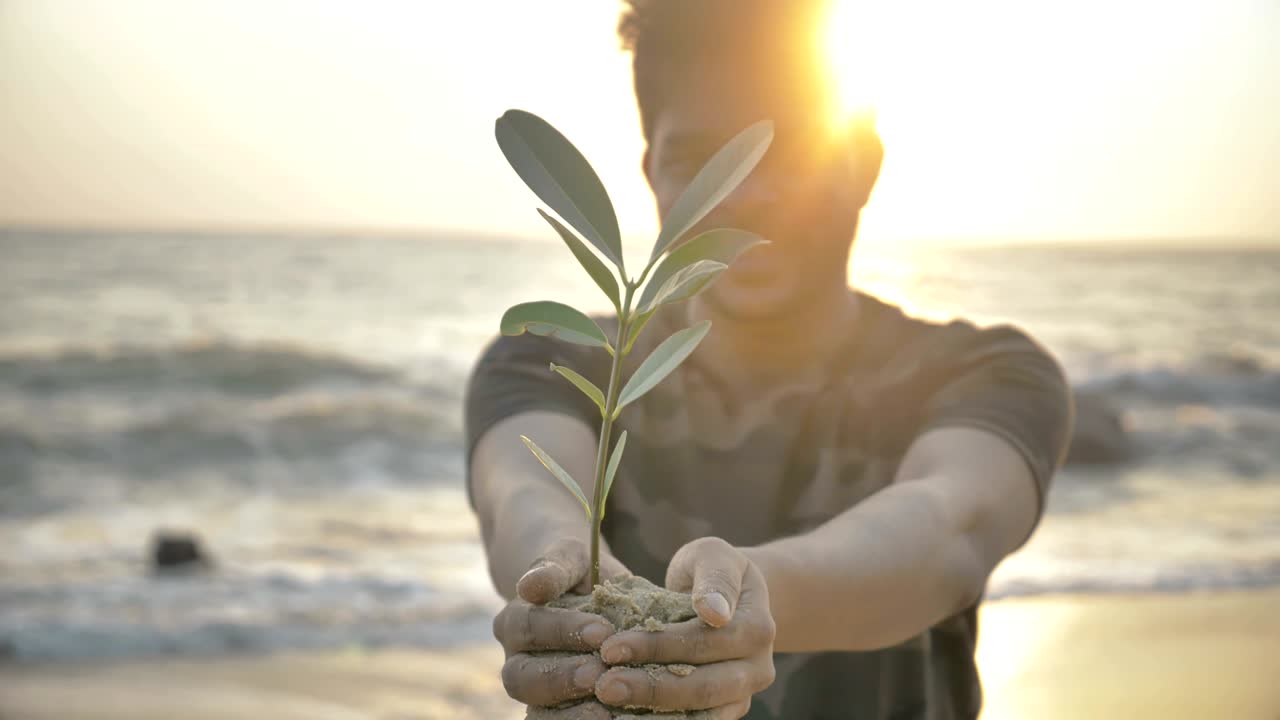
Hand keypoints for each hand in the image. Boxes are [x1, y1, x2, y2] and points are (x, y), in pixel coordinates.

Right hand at [492, 537, 630, 717]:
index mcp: (514, 622)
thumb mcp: (572, 558)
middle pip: (522, 677)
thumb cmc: (582, 572)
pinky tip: (612, 719)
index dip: (563, 630)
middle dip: (561, 677)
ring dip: (569, 712)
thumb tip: (529, 586)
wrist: (590, 595)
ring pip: (535, 710)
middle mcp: (516, 660)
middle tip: (598, 674)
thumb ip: (555, 568)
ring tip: (606, 710)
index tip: (602, 631)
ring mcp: (533, 690)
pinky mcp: (554, 710)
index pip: (529, 627)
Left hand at [594, 537, 775, 717]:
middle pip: (704, 688)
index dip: (657, 647)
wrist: (727, 598)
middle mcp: (758, 669)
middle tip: (604, 686)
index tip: (610, 648)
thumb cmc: (710, 570)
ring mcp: (743, 695)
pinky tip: (624, 718)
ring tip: (611, 703)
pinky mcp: (725, 712)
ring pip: (700, 715)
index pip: (704, 642)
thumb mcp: (713, 556)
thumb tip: (714, 612)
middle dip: (651, 688)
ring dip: (654, 714)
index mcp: (758, 628)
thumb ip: (715, 578)